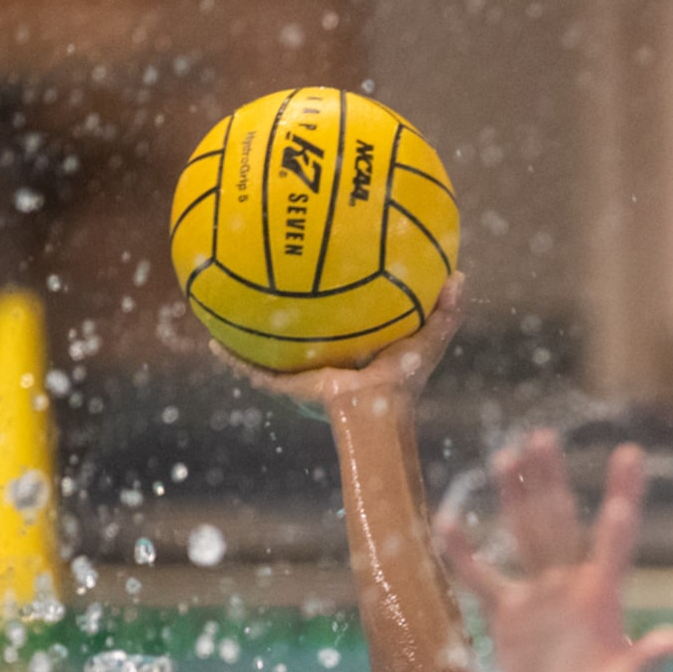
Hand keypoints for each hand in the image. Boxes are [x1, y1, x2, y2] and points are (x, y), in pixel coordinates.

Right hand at [211, 275, 464, 421]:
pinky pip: (253, 369)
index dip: (327, 291)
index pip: (337, 314)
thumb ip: (446, 310)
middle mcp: (324, 356)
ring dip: (246, 331)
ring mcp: (302, 371)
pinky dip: (232, 358)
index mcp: (353, 345)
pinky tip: (210, 342)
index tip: (317, 262)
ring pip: (268, 348)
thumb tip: (462, 274)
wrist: (377, 409)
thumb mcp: (428, 338)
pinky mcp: (287, 384)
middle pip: (298, 328)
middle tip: (264, 272)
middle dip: (282, 305)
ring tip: (221, 304)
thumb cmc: (405, 379)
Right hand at [437, 431, 672, 671]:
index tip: (629, 454)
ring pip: (525, 536)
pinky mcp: (508, 616)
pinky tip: (447, 522)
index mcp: (606, 598)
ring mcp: (539, 597)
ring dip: (515, 498)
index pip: (617, 540)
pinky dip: (464, 555)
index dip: (623, 498)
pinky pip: (482, 578)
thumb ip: (647, 662)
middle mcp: (573, 586)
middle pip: (561, 523)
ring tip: (506, 455)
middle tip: (543, 437)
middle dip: (552, 482)